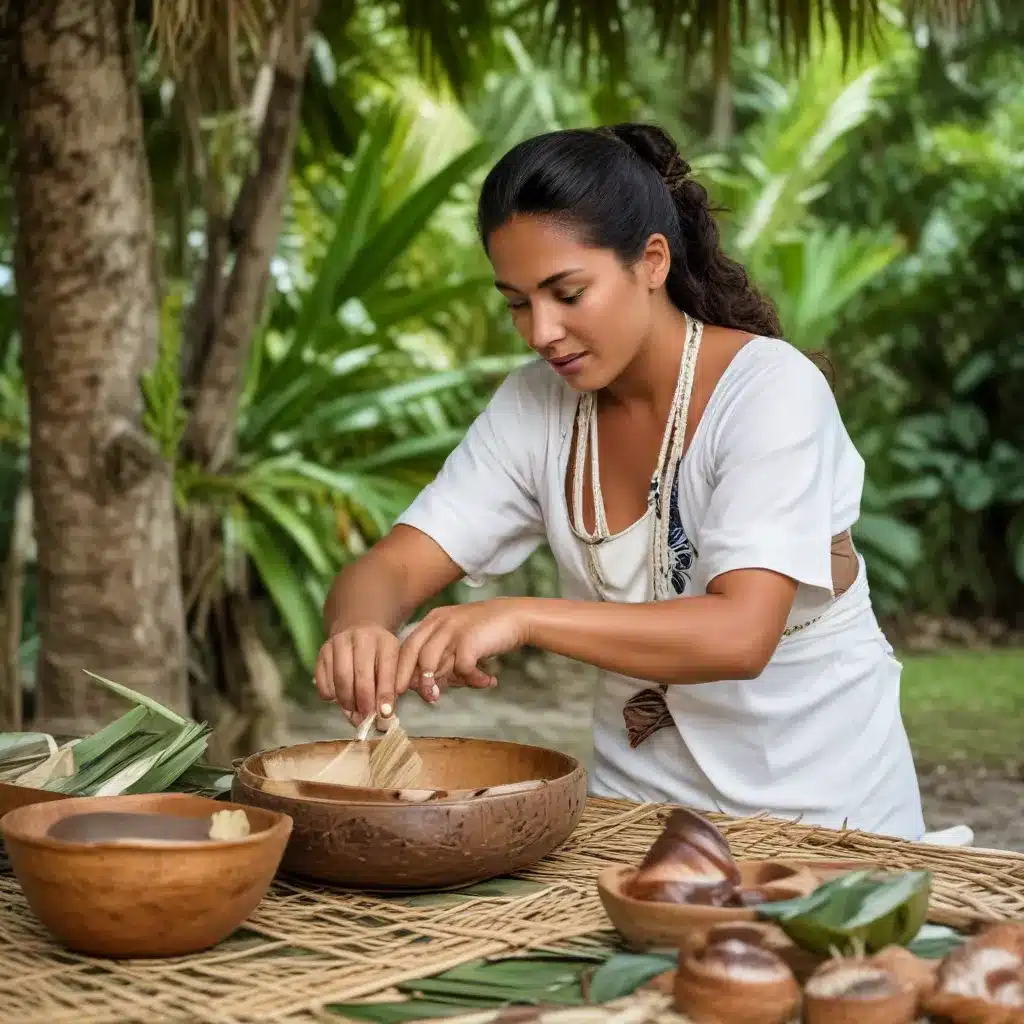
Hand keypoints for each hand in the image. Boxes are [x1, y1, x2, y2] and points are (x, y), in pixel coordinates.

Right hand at [314, 623, 403, 725]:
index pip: (387, 671)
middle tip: (366, 719)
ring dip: (347, 702)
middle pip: (362, 677)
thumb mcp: (393, 664)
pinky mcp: (323, 651)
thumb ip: (390, 688)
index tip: (385, 715)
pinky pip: (324, 680)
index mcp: (386, 642)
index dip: (385, 696)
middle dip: (365, 703)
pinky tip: (338, 699)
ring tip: (353, 712)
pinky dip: (330, 695)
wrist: (359, 630)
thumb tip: (383, 716)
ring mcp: (340, 642)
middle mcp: (362, 638)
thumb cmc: (380, 654)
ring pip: (341, 679)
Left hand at [396, 598, 531, 697]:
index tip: (398, 689)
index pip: (408, 646)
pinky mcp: (469, 640)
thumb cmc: (487, 631)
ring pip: (431, 663)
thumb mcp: (459, 639)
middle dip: (410, 679)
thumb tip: (428, 686)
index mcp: (433, 620)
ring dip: (435, 684)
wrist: (517, 617)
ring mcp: (453, 630)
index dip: (400, 669)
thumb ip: (443, 658)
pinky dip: (473, 679)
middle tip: (414, 698)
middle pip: (413, 654)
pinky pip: (462, 668)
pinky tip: (487, 681)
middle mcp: (439, 622)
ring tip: (439, 698)